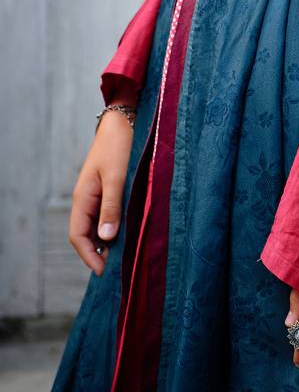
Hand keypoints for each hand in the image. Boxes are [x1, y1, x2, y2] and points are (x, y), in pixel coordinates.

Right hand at [68, 110, 134, 275]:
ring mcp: (98, 194)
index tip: (102, 271)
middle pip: (86, 233)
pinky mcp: (109, 188)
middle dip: (98, 252)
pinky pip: (107, 214)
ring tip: (124, 255)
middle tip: (116, 269)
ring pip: (98, 225)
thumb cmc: (119, 146)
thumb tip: (105, 239)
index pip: (77, 235)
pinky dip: (114, 226)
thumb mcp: (116, 177)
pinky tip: (129, 232)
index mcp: (83, 197)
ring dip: (107, 240)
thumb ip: (111, 207)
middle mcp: (87, 198)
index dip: (88, 255)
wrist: (125, 120)